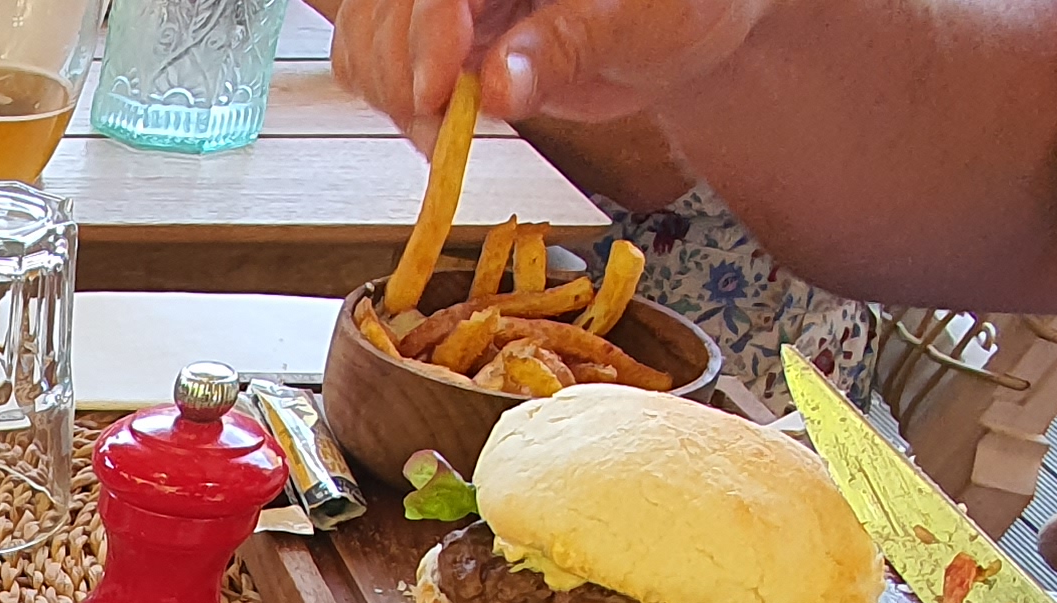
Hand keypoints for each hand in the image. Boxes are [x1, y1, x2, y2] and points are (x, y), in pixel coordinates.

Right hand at [309, 0, 775, 129]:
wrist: (688, 23)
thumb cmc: (679, 1)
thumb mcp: (634, 22)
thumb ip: (562, 48)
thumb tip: (496, 87)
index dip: (426, 32)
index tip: (436, 92)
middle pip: (386, 12)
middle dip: (404, 76)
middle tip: (442, 132)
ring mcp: (451, 3)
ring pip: (368, 37)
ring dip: (390, 95)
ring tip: (441, 136)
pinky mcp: (443, 40)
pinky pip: (378, 62)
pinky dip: (391, 101)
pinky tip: (432, 127)